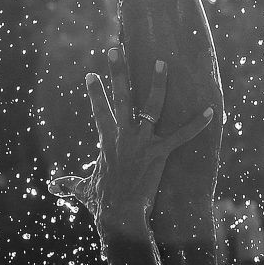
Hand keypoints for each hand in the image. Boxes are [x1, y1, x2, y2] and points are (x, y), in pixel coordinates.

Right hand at [82, 48, 212, 232]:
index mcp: (107, 141)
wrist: (119, 216)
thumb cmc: (101, 204)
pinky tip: (211, 111)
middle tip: (116, 49)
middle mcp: (124, 135)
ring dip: (157, 83)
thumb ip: (69, 184)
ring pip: (151, 106)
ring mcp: (142, 143)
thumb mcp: (82, 190)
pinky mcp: (160, 154)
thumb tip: (52, 186)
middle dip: (118, 71)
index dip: (95, 92)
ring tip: (161, 62)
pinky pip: (181, 136)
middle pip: (121, 96)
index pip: (99, 110)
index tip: (91, 74)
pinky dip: (197, 124)